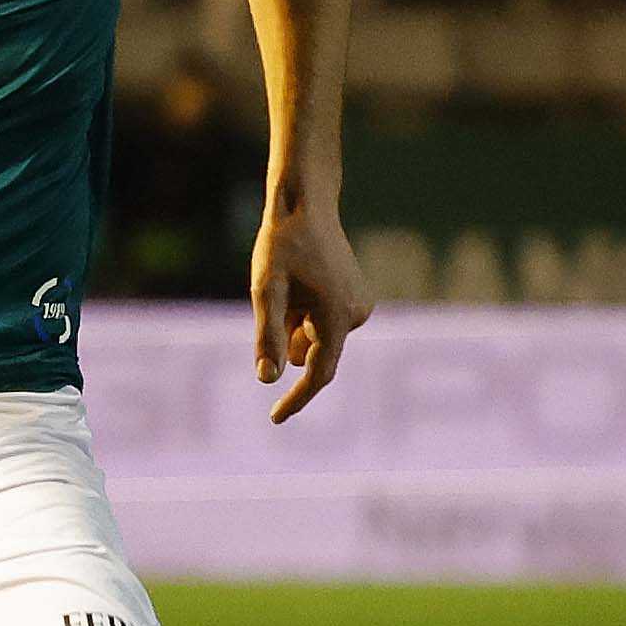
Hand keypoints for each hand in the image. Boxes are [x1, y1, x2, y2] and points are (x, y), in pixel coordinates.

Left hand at [252, 196, 371, 423]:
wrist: (305, 207)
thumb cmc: (281, 247)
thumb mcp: (265, 291)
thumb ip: (268, 336)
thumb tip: (267, 379)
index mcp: (338, 318)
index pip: (318, 373)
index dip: (296, 398)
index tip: (275, 418)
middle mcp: (356, 315)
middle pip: (312, 351)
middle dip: (287, 337)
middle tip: (274, 297)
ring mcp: (360, 306)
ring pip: (315, 336)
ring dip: (294, 324)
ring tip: (287, 283)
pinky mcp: (357, 298)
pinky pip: (322, 322)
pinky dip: (303, 314)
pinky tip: (298, 281)